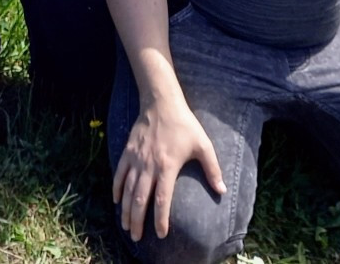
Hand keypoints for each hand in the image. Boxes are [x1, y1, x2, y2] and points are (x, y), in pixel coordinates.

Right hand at [113, 101, 224, 242]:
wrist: (161, 102)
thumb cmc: (184, 124)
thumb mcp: (203, 144)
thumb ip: (212, 169)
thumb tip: (222, 190)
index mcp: (167, 166)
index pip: (162, 199)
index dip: (160, 219)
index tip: (161, 234)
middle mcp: (149, 165)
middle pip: (140, 199)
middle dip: (137, 221)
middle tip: (137, 238)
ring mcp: (136, 159)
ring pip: (127, 190)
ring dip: (125, 210)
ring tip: (126, 226)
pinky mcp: (128, 151)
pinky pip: (119, 174)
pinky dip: (116, 189)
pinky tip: (116, 201)